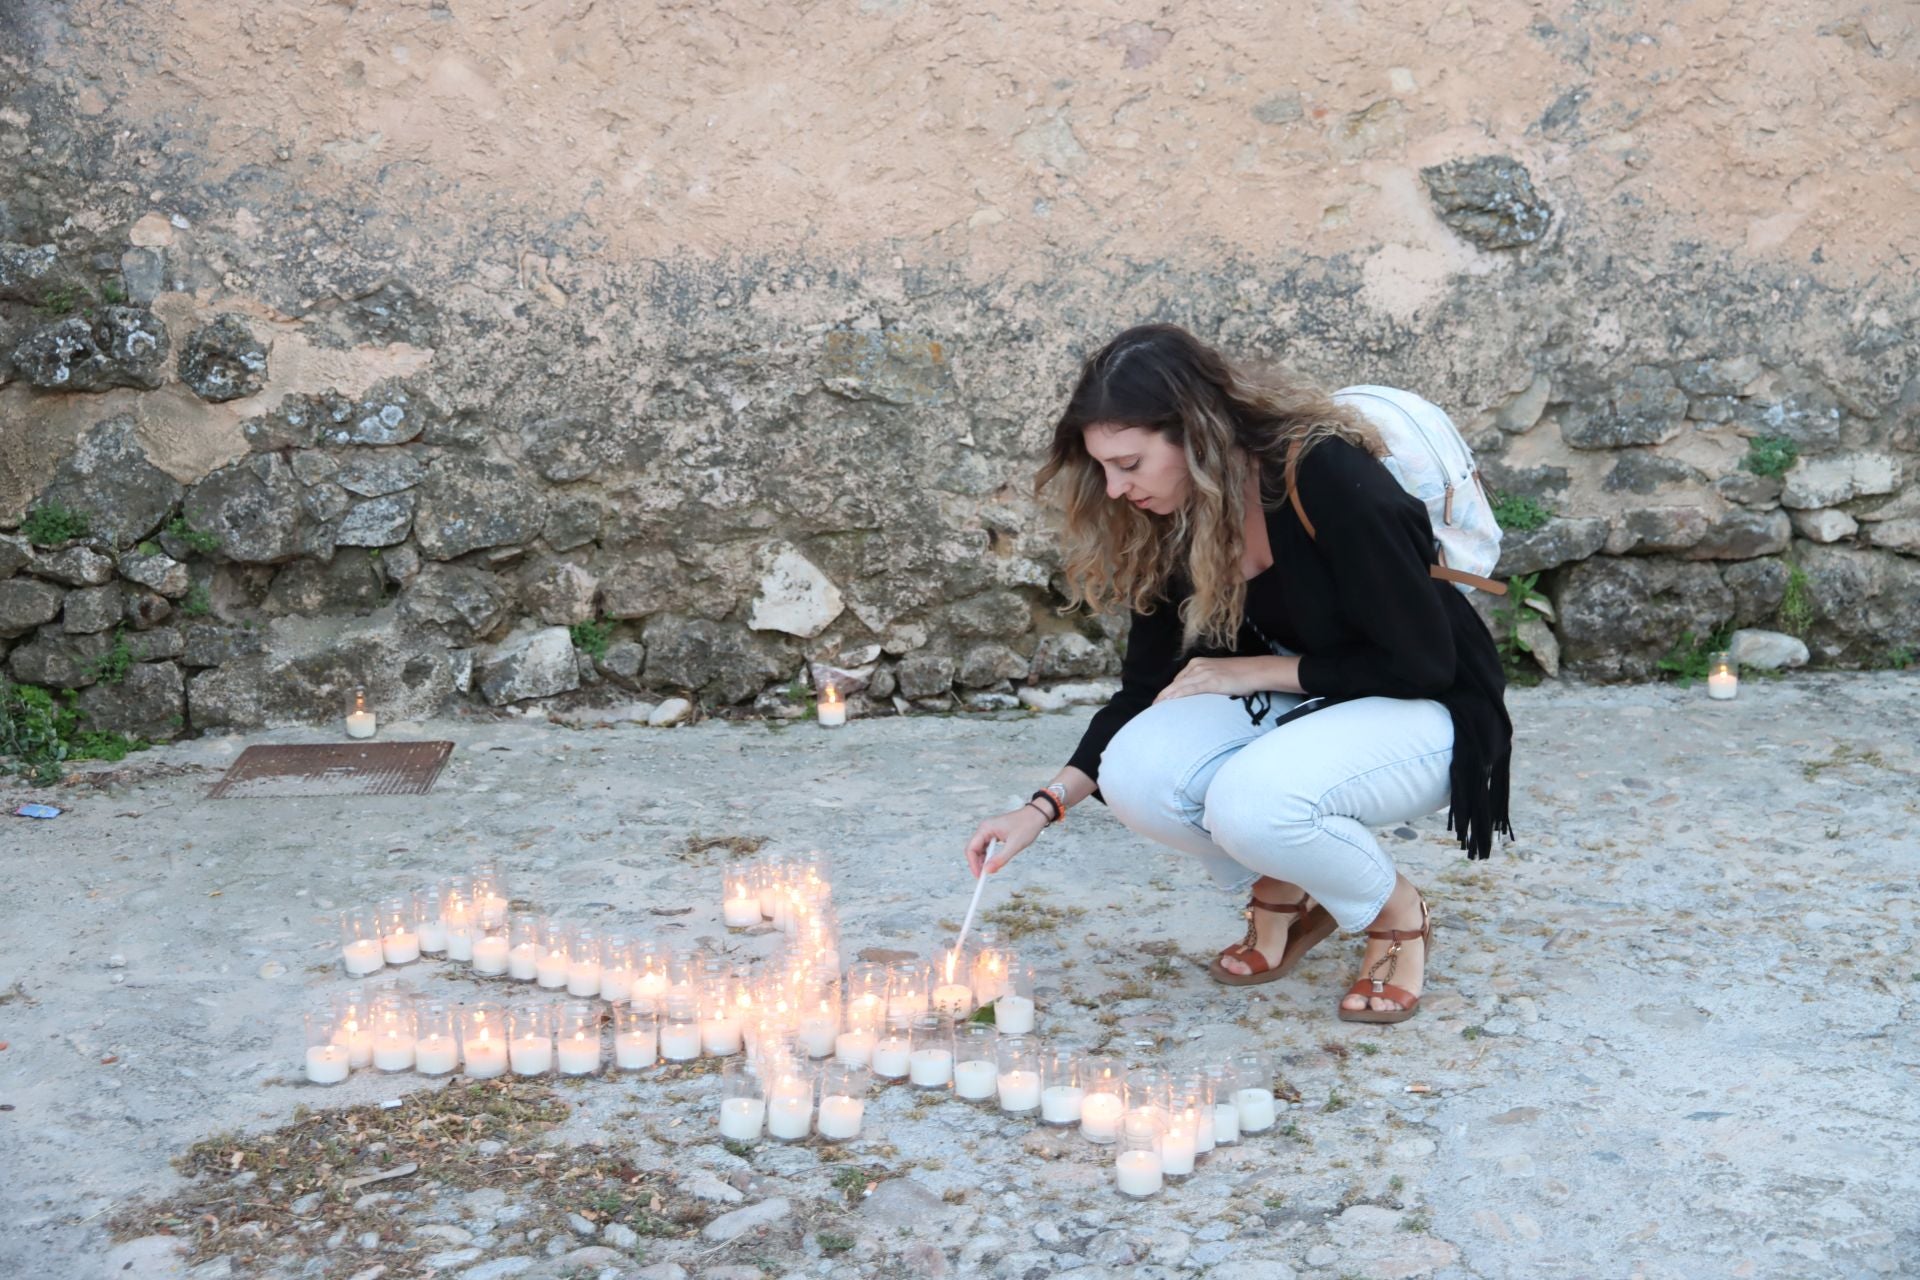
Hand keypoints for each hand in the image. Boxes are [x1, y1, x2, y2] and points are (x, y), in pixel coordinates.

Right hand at [964, 805, 1049, 877]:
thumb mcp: (1015, 845)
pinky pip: (986, 847)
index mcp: (986, 828)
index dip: (973, 864)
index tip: (979, 876)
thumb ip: (1000, 858)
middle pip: (973, 849)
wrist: (1036, 815)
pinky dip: (989, 856)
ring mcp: (989, 830)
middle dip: (977, 863)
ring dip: (983, 860)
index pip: (971, 848)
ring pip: (979, 849)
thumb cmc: (1027, 826)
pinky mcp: (994, 833)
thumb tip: (987, 871)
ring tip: (991, 870)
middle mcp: (984, 828)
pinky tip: (995, 862)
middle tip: (983, 876)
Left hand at [1153, 655, 1298, 703]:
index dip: (1167, 691)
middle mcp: (1198, 666)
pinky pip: (1190, 689)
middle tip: (1153, 707)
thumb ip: (1205, 682)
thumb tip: (1197, 694)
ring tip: (1156, 708)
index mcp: (1198, 664)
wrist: (1256, 671)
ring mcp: (1204, 672)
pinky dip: (1178, 696)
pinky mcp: (1211, 680)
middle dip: (1163, 695)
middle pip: (1175, 683)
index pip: (1178, 680)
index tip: (1159, 701)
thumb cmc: (1240, 675)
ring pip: (1179, 686)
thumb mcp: (1218, 675)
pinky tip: (1170, 702)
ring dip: (1166, 697)